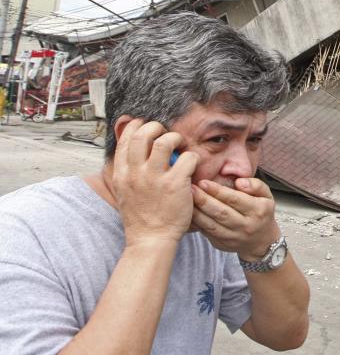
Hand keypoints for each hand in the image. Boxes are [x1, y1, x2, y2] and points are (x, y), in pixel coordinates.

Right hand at [112, 119, 198, 248]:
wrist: (150, 240)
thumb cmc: (141, 218)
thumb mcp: (124, 192)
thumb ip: (128, 172)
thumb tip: (134, 152)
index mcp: (121, 174)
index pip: (125, 139)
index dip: (136, 126)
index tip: (146, 125)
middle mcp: (135, 173)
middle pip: (143, 134)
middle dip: (156, 127)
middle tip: (166, 134)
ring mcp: (155, 178)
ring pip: (165, 141)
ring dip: (176, 138)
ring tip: (180, 146)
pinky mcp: (175, 184)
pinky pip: (187, 157)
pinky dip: (192, 157)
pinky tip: (192, 165)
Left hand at [191, 178, 280, 260]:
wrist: (261, 242)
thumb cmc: (261, 212)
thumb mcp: (267, 196)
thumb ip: (255, 185)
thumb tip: (239, 182)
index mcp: (258, 211)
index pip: (235, 199)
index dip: (218, 191)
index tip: (204, 182)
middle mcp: (246, 226)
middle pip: (221, 213)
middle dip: (204, 200)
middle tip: (190, 188)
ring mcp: (233, 238)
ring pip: (211, 225)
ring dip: (197, 212)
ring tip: (187, 199)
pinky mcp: (222, 245)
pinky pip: (206, 233)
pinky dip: (196, 223)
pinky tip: (189, 212)